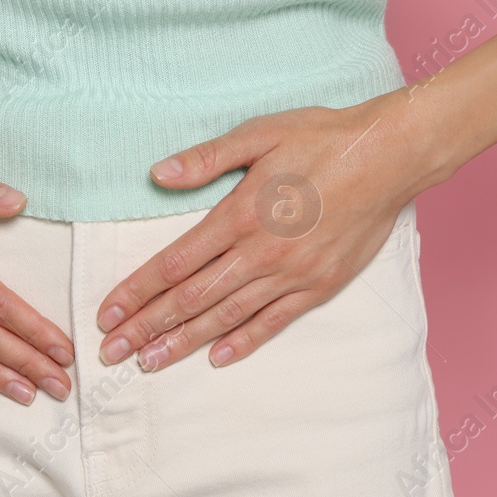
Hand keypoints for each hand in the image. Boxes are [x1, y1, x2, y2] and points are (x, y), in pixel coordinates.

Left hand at [94, 89, 451, 370]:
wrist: (390, 156)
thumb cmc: (323, 138)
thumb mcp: (260, 133)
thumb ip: (206, 159)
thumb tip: (158, 174)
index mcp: (240, 214)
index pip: (175, 263)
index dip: (137, 291)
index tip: (107, 313)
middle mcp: (262, 252)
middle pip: (192, 298)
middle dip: (147, 327)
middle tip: (111, 352)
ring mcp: (293, 274)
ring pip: (228, 316)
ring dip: (184, 342)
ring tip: (148, 363)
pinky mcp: (320, 285)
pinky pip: (275, 321)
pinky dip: (243, 341)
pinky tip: (216, 358)